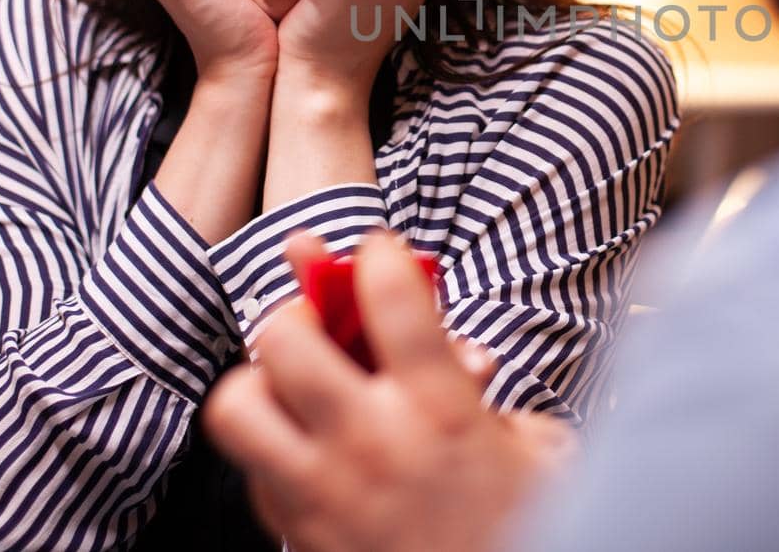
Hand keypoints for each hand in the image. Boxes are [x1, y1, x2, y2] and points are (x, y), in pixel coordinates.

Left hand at [203, 231, 573, 551]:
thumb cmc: (527, 530)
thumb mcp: (539, 449)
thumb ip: (489, 394)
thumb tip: (459, 356)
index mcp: (442, 409)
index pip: (390, 292)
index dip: (380, 255)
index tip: (381, 255)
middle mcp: (372, 443)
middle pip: (286, 337)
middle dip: (300, 310)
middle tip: (321, 319)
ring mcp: (324, 493)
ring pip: (239, 406)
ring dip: (260, 382)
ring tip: (292, 384)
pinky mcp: (298, 537)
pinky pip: (251, 475)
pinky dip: (269, 451)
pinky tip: (308, 450)